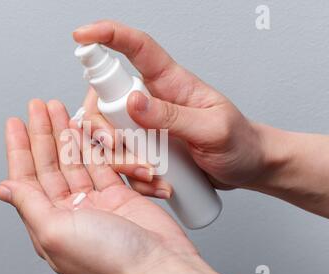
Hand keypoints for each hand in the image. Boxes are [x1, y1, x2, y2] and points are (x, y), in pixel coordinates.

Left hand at [0, 99, 251, 273]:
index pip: (26, 179)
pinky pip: (100, 164)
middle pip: (50, 165)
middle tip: (39, 107)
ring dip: (66, 135)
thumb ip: (29, 205)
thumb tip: (3, 189)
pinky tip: (83, 130)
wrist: (159, 265)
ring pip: (75, 161)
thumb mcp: (56, 231)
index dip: (19, 149)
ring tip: (59, 109)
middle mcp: (70, 213)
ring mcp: (95, 203)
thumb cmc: (110, 259)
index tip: (15, 123)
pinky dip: (92, 145)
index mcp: (49, 224)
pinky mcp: (119, 195)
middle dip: (42, 134)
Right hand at [73, 20, 266, 194]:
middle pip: (104, 100)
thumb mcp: (213, 129)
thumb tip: (133, 102)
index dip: (108, 35)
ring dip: (120, 160)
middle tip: (118, 146)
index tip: (82, 35)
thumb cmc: (238, 142)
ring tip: (152, 175)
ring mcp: (145, 127)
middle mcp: (151, 101)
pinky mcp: (144, 149)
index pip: (137, 48)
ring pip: (107, 135)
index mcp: (170, 83)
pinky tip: (158, 184)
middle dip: (101, 127)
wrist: (246, 168)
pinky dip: (133, 177)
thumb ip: (174, 116)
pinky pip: (122, 161)